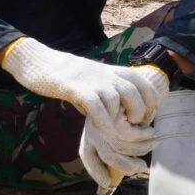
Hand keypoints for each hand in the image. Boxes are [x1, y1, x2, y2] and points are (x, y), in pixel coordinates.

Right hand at [1, 38, 167, 129]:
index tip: (145, 117)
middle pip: (136, 94)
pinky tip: (103, 130)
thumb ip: (111, 91)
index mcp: (115, 71)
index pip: (144, 84)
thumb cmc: (70, 76)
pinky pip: (97, 107)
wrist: (43, 63)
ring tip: (118, 131)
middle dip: (138, 114)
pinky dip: (103, 120)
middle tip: (133, 127)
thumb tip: (124, 112)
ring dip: (121, 119)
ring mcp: (94, 82)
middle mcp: (108, 75)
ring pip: (118, 100)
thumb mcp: (96, 79)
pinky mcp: (78, 90)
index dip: (150, 103)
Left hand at [78, 115, 153, 187]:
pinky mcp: (111, 111)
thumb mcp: (116, 129)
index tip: (107, 184)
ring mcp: (101, 120)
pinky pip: (128, 132)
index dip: (96, 171)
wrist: (120, 79)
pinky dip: (141, 132)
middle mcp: (92, 129)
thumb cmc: (123, 110)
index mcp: (90, 136)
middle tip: (144, 166)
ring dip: (141, 147)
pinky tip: (147, 125)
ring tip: (152, 139)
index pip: (88, 156)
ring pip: (120, 145)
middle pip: (110, 156)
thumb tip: (117, 177)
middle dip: (129, 167)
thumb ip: (117, 148)